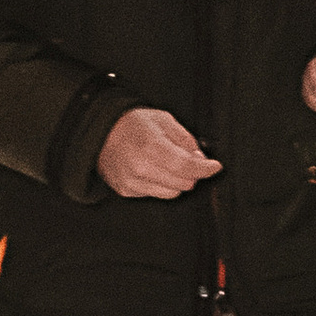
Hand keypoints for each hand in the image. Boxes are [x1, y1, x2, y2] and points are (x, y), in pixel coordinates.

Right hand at [97, 105, 220, 199]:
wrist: (100, 132)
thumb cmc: (133, 124)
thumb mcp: (164, 120)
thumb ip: (186, 140)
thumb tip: (200, 159)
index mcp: (151, 146)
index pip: (187, 166)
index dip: (205, 169)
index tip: (214, 167)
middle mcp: (140, 167)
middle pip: (183, 183)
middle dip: (192, 173)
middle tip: (187, 161)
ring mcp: (132, 181)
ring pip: (172, 193)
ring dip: (177, 181)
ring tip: (167, 164)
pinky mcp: (127, 190)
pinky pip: (156, 194)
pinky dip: (161, 184)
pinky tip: (153, 170)